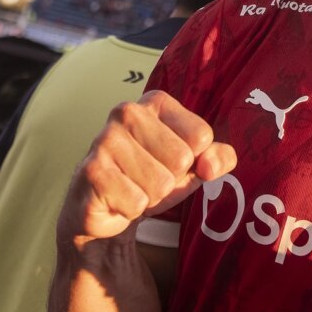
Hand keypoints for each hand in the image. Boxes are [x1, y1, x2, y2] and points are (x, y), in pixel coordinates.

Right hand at [58, 90, 235, 244]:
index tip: (169, 161)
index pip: (201, 136)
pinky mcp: (93, 171)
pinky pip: (137, 202)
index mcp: (156, 102)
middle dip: (171, 180)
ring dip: (151, 196)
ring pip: (161, 184)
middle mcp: (128, 112)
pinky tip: (117, 199)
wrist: (104, 205)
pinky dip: (132, 210)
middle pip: (182, 159)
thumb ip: (218, 158)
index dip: (192, 159)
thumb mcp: (193, 165)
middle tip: (148, 178)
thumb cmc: (150, 177)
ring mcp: (106, 140)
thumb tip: (210, 165)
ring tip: (133, 187)